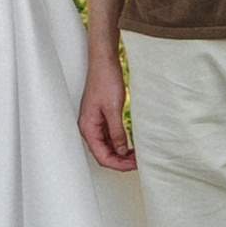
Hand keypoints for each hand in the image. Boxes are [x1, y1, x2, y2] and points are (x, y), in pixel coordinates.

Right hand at [78, 42, 134, 171]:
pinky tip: (130, 144)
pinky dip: (120, 142)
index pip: (101, 156)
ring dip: (120, 153)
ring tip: (136, 155)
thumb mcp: (113, 109)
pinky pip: (110, 136)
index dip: (118, 164)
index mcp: (88, 127)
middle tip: (137, 162)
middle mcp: (89, 127)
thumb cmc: (104, 80)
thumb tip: (120, 150)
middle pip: (103, 154)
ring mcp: (95, 123)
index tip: (133, 165)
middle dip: (120, 161)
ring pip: (107, 146)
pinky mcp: (102, 117)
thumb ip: (117, 132)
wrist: (104, 62)